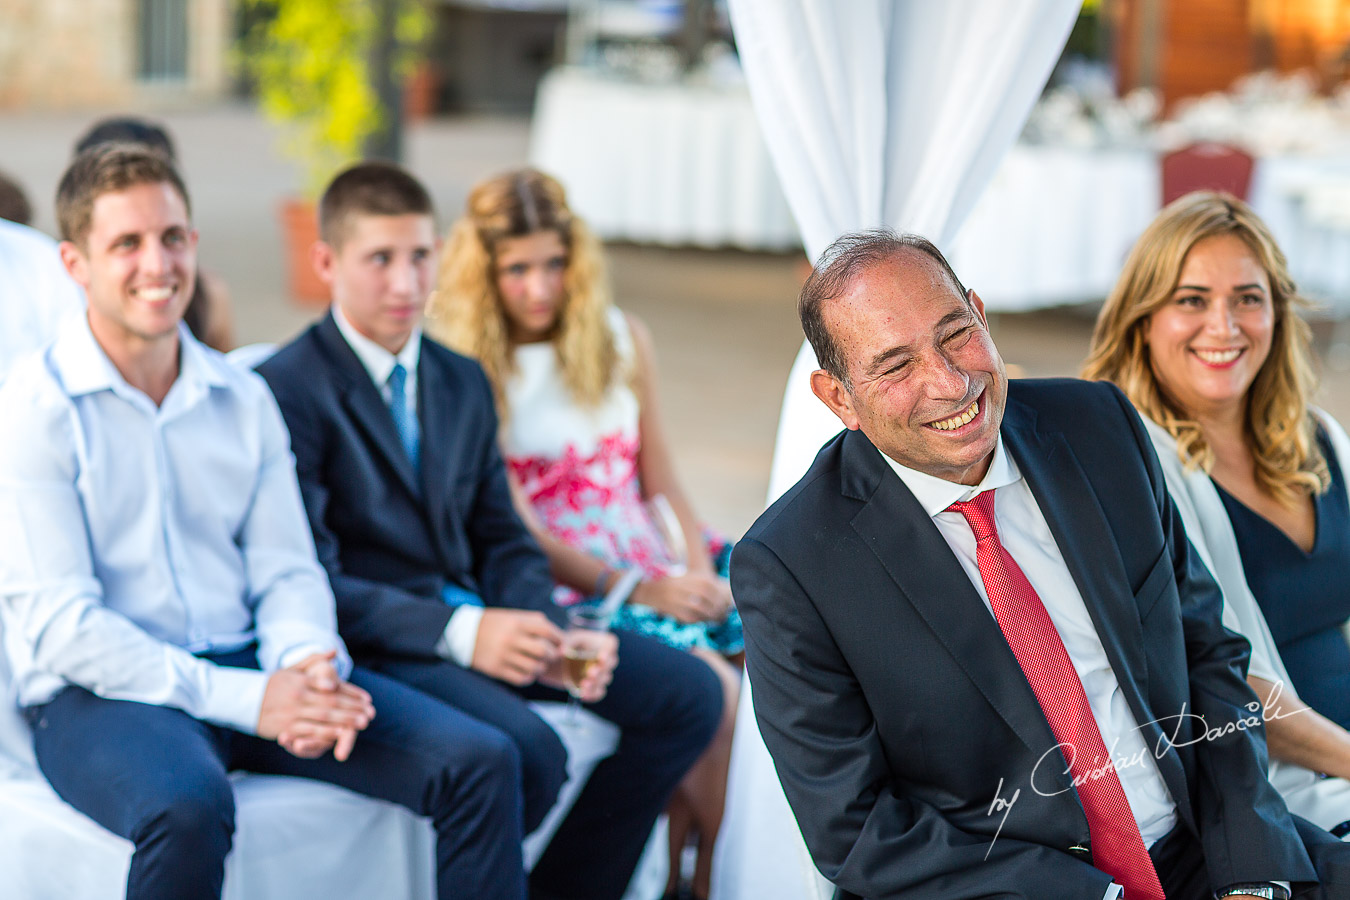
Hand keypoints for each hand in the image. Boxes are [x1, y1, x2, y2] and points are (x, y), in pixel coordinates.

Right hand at [257, 651, 373, 760]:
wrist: (244, 701)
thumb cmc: (272, 685)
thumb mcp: (292, 669)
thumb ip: (314, 660)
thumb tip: (335, 652)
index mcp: (302, 681)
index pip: (332, 687)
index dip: (351, 694)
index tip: (367, 699)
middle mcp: (299, 696)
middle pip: (331, 703)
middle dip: (352, 709)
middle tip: (370, 715)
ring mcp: (292, 713)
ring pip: (323, 718)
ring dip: (344, 722)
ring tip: (361, 724)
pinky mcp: (286, 728)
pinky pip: (309, 732)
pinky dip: (326, 734)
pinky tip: (339, 735)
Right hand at [471, 609, 562, 685]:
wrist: (463, 633)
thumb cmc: (494, 624)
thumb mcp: (513, 616)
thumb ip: (535, 621)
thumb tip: (558, 636)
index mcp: (517, 623)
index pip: (547, 630)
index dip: (558, 638)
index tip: (561, 643)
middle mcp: (511, 639)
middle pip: (543, 651)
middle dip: (551, 655)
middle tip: (550, 656)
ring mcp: (504, 655)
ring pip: (534, 667)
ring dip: (541, 668)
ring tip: (538, 665)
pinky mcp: (497, 669)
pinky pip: (521, 678)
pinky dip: (529, 677)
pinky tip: (528, 672)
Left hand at [541, 630, 618, 702]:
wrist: (561, 661)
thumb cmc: (569, 646)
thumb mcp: (568, 641)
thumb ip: (566, 644)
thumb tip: (561, 651)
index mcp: (602, 642)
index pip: (611, 644)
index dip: (609, 651)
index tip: (601, 657)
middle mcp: (606, 658)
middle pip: (611, 663)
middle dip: (602, 669)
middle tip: (591, 673)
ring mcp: (602, 674)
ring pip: (605, 679)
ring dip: (595, 682)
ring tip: (584, 684)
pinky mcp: (595, 686)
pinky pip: (599, 692)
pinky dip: (592, 695)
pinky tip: (583, 695)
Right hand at [633, 571, 732, 623]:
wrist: (649, 592)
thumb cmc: (674, 586)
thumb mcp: (688, 578)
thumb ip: (705, 584)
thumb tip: (726, 595)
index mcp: (689, 576)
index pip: (710, 585)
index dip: (720, 596)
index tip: (726, 603)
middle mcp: (683, 585)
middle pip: (706, 597)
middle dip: (717, 606)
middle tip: (723, 614)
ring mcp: (676, 597)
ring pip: (699, 608)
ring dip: (710, 615)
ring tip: (716, 619)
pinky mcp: (672, 609)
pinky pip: (690, 617)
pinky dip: (699, 620)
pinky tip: (704, 621)